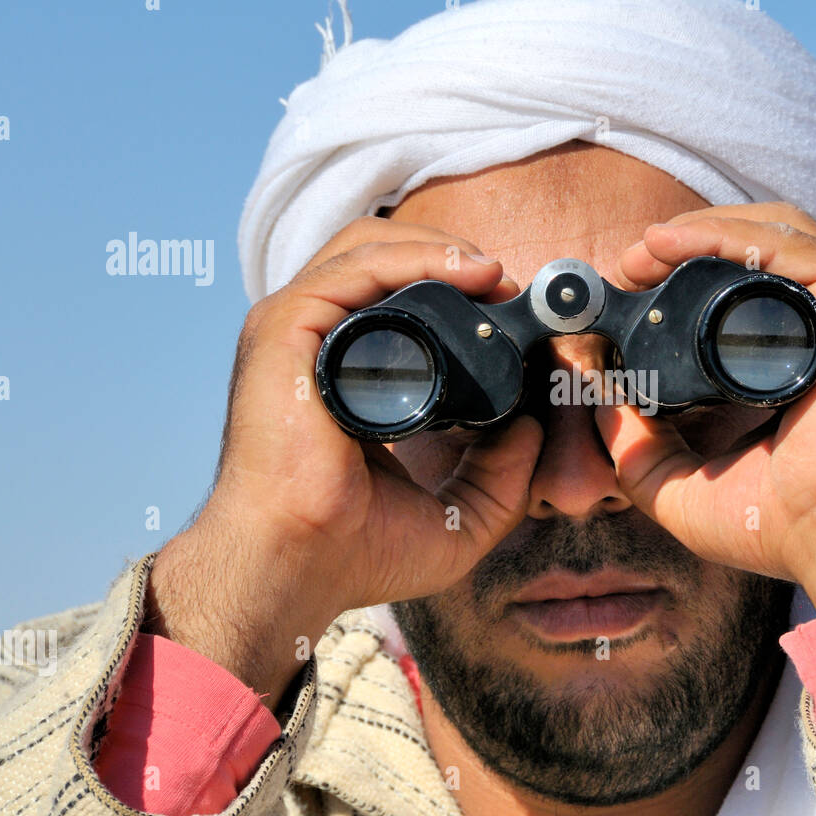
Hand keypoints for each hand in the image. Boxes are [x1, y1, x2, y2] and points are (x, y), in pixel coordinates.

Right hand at [145, 218, 542, 706]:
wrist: (297, 567)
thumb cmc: (354, 553)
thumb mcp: (457, 518)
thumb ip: (500, 477)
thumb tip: (533, 428)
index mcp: (344, 377)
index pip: (394, 302)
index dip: (453, 292)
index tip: (510, 310)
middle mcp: (315, 346)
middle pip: (380, 260)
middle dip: (448, 257)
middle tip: (506, 286)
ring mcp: (294, 332)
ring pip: (366, 248)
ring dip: (437, 249)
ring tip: (492, 274)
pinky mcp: (282, 329)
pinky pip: (352, 268)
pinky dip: (412, 258)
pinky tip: (463, 274)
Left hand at [596, 202, 815, 615]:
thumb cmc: (778, 522)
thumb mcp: (681, 483)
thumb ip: (638, 447)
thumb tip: (601, 401)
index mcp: (798, 354)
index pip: (744, 283)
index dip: (685, 272)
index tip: (627, 283)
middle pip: (758, 245)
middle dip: (687, 242)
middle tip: (629, 261)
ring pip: (773, 231)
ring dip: (701, 230)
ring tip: (644, 250)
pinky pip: (790, 244)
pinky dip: (730, 235)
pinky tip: (677, 244)